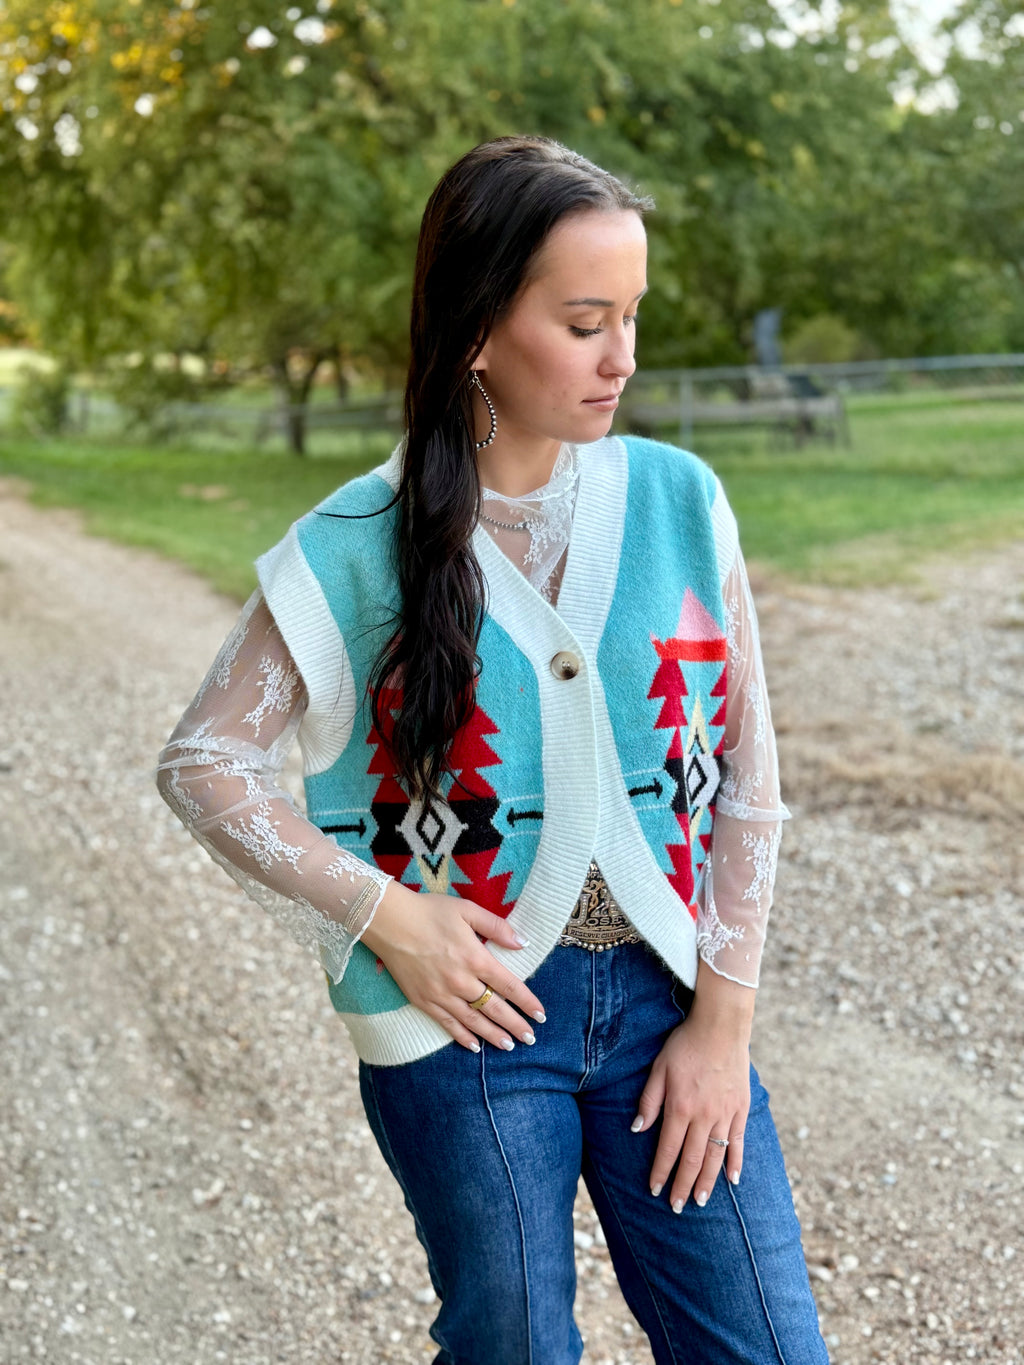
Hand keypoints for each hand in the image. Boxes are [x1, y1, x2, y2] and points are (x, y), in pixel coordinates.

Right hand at [360, 882, 545, 1052]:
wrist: (389, 921)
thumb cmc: (430, 911)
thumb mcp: (467, 910)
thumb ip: (497, 927)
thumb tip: (523, 943)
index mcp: (475, 958)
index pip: (509, 986)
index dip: (527, 1002)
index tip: (540, 1015)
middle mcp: (461, 981)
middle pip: (494, 1008)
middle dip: (515, 1025)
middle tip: (530, 1039)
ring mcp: (441, 994)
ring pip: (473, 1021)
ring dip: (493, 1035)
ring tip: (509, 1046)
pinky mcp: (422, 1000)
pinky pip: (447, 1024)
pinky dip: (462, 1036)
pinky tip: (474, 1046)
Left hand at [632, 963, 753, 1209]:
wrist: (721, 1026)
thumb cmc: (685, 1044)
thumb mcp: (659, 1068)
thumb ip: (649, 1101)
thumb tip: (636, 1129)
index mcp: (680, 1107)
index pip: (667, 1149)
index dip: (660, 1172)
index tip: (655, 1190)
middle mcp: (703, 1116)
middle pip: (692, 1160)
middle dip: (682, 1186)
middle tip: (676, 1207)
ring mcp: (725, 1114)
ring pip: (716, 1156)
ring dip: (707, 1182)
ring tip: (699, 1202)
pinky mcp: (741, 1109)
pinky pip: (739, 1142)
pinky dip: (736, 1163)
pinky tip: (733, 1181)